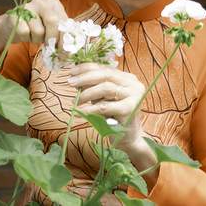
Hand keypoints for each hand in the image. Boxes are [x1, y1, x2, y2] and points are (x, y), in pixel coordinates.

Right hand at [0, 0, 67, 61]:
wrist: (12, 25)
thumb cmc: (36, 27)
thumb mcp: (51, 28)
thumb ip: (61, 34)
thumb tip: (69, 50)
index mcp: (54, 4)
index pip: (64, 21)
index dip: (65, 39)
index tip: (64, 53)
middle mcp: (41, 2)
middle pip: (52, 21)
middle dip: (53, 39)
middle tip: (51, 49)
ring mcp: (27, 7)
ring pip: (38, 30)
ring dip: (37, 39)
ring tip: (34, 36)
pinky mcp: (15, 15)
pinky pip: (24, 33)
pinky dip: (25, 38)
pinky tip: (24, 34)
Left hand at [69, 63, 159, 185]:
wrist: (128, 138)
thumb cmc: (113, 116)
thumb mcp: (103, 97)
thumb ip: (93, 86)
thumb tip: (75, 76)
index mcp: (127, 78)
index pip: (104, 68)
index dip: (86, 68)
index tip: (71, 72)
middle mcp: (133, 84)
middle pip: (106, 75)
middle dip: (85, 78)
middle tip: (70, 83)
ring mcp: (134, 96)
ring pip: (106, 88)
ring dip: (87, 94)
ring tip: (76, 101)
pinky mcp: (130, 110)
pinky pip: (105, 106)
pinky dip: (90, 109)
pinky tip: (80, 112)